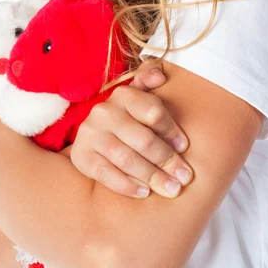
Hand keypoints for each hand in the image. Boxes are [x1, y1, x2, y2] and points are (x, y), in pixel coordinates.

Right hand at [69, 64, 192, 198]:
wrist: (94, 137)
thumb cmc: (129, 119)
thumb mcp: (139, 97)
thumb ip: (149, 82)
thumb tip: (160, 75)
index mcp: (123, 95)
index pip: (153, 112)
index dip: (171, 130)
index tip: (184, 147)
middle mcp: (105, 112)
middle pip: (143, 139)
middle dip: (167, 160)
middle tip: (185, 177)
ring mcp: (91, 134)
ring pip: (126, 158)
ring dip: (152, 176)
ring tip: (171, 189)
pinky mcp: (82, 156)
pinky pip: (106, 174)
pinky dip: (126, 184)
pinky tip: (144, 192)